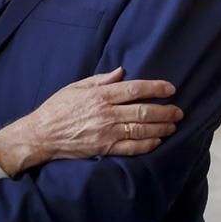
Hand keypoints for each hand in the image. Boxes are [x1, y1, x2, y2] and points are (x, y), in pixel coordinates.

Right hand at [0, 67, 181, 174]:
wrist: (41, 135)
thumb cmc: (57, 108)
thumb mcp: (76, 87)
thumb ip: (100, 80)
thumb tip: (121, 72)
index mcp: (100, 96)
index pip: (134, 89)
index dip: (155, 88)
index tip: (170, 89)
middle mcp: (106, 114)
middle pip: (143, 112)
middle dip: (164, 110)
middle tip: (179, 110)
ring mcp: (106, 133)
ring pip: (141, 130)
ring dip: (160, 128)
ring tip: (173, 125)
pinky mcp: (104, 149)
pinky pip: (131, 148)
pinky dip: (146, 145)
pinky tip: (157, 141)